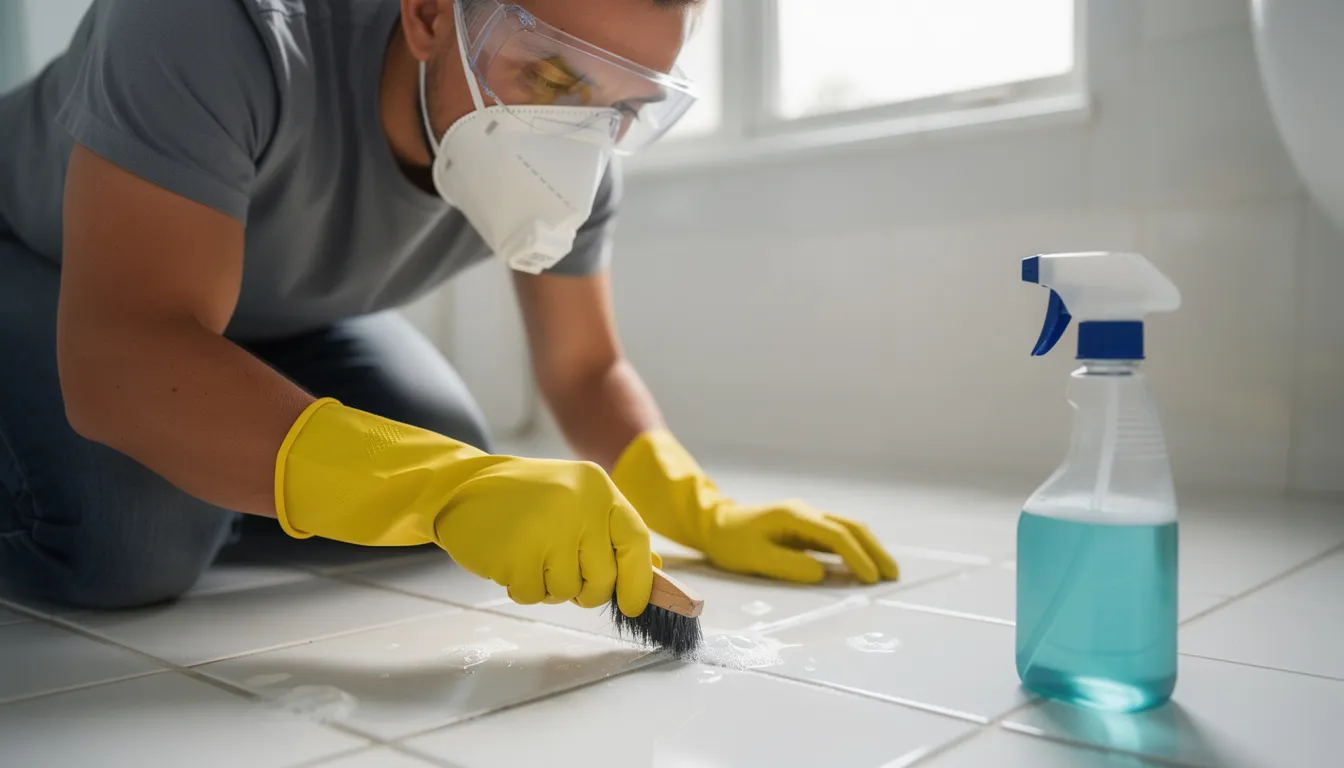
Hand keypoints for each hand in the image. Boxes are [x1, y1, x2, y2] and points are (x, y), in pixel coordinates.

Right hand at [435, 457, 657, 615]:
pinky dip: (523, 588)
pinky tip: (510, 559)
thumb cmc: (525, 501)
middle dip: (586, 590)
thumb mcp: (576, 501)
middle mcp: (578, 504)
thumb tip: (653, 574)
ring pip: (568, 591)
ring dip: (549, 587)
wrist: (462, 488)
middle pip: (604, 578)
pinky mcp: (517, 553)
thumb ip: (612, 534)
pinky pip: (534, 595)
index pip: (636, 540)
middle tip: (561, 571)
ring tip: (530, 555)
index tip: (633, 604)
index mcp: (597, 487)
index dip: (638, 579)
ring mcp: (547, 528)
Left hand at [697, 499, 897, 584]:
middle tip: (893, 575)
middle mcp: (805, 512)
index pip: (835, 535)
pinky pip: (837, 536)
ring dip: (869, 548)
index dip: (856, 557)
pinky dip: (855, 550)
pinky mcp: (806, 528)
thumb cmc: (731, 543)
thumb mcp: (754, 557)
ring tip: (886, 573)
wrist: (715, 524)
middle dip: (874, 550)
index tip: (870, 579)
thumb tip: (822, 573)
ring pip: (848, 529)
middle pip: (850, 526)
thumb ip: (788, 565)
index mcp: (793, 516)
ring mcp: (807, 518)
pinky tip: (865, 566)